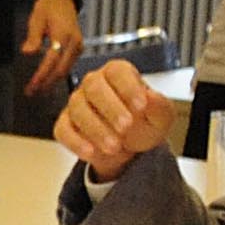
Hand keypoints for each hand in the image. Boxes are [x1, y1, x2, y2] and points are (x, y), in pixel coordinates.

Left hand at [19, 0, 84, 96]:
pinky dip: (57, 74)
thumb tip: (27, 53)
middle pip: (60, 69)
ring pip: (65, 69)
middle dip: (46, 83)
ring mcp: (78, 46)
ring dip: (51, 81)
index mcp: (63, 35)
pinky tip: (47, 81)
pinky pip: (68, 65)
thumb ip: (33, 38)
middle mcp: (74, 42)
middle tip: (31, 93)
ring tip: (37, 91)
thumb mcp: (36, 19)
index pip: (51, 61)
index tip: (31, 87)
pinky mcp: (78, 48)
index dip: (41, 76)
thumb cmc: (47, 7)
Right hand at [52, 60, 175, 180]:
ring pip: (78, 110)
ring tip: (115, 147)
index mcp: (118, 73)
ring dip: (96, 129)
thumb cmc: (144, 121)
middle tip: (126, 127)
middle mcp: (93, 84)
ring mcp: (76, 103)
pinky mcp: (65, 124)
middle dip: (111, 108)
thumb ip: (159, 105)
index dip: (128, 87)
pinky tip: (91, 152)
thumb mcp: (161, 115)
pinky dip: (76, 142)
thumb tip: (152, 98)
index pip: (118, 72)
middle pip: (94, 87)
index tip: (141, 106)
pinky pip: (63, 130)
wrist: (130, 144)